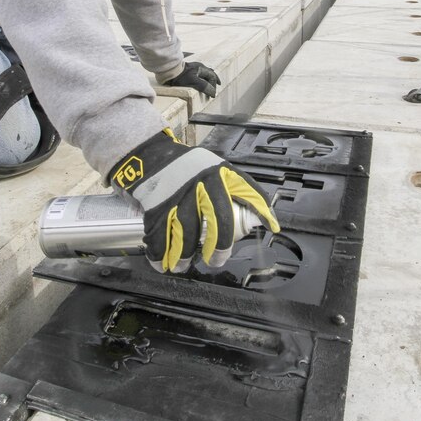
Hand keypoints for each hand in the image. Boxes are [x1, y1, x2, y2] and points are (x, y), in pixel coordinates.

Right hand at [108, 130, 278, 272]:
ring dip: (185, 254)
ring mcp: (178, 193)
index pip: (247, 190)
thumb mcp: (213, 168)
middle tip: (216, 261)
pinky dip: (160, 253)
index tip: (272, 227)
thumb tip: (260, 215)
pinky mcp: (156, 203)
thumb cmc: (185, 167)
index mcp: (219, 173)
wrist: (148, 154)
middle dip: (219, 246)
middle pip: (217, 219)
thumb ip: (233, 187)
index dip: (261, 209)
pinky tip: (163, 263)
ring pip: (187, 231)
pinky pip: (160, 233)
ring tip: (184, 266)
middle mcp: (201, 182)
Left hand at [164, 61, 220, 96]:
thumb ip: (204, 86)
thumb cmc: (180, 76)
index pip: (212, 76)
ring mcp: (192, 69)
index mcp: (201, 68)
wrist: (167, 71)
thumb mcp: (193, 82)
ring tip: (209, 85)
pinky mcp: (186, 72)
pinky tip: (199, 83)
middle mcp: (198, 67)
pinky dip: (201, 80)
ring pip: (203, 74)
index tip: (213, 94)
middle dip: (213, 81)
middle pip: (209, 73)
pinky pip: (197, 75)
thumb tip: (213, 92)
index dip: (214, 85)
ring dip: (207, 80)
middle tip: (216, 86)